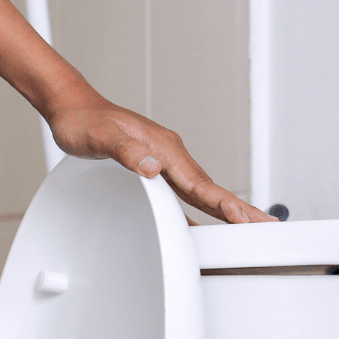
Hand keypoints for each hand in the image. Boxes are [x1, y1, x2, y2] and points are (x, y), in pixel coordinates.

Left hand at [47, 98, 272, 223]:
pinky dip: (194, 211)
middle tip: (266, 227)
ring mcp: (162, 163)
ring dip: (222, 211)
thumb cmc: (84, 121)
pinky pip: (179, 195)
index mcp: (164, 148)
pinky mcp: (151, 170)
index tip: (246, 218)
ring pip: (198, 192)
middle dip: (238, 209)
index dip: (225, 203)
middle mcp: (168, 155)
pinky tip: (198, 227)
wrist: (72, 109)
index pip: (200, 182)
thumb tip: (152, 167)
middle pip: (209, 189)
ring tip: (245, 230)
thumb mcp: (100, 137)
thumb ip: (126, 151)